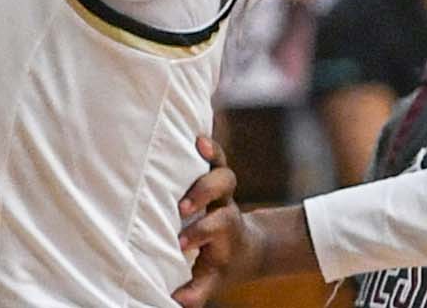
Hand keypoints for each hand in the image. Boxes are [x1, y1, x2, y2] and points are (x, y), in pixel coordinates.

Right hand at [173, 137, 252, 306]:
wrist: (248, 249)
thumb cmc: (222, 263)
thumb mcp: (214, 278)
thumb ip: (198, 288)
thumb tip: (178, 301)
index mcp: (225, 231)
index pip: (215, 227)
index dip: (200, 233)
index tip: (180, 242)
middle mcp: (226, 207)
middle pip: (224, 193)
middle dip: (204, 193)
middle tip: (182, 205)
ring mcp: (222, 191)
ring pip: (223, 171)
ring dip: (211, 159)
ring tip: (197, 146)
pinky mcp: (214, 175)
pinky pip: (216, 157)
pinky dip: (210, 146)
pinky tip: (196, 134)